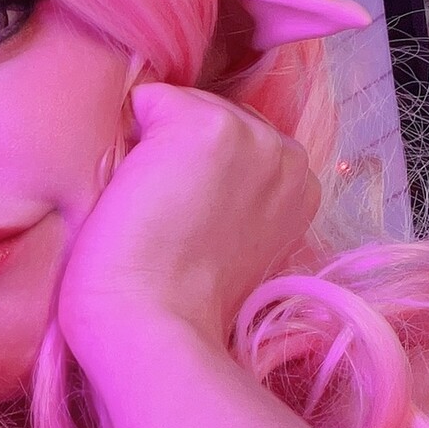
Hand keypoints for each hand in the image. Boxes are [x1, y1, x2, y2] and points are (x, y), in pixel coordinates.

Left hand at [57, 82, 321, 368]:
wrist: (155, 326)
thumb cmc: (180, 305)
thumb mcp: (236, 246)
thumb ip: (236, 199)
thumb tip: (195, 166)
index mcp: (302, 188)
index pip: (241, 144)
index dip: (203, 176)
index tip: (193, 228)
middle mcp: (287, 154)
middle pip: (214, 114)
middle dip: (183, 154)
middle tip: (171, 224)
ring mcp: (252, 136)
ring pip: (181, 105)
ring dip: (155, 147)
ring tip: (153, 212)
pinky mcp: (207, 126)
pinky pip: (148, 101)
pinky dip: (127, 137)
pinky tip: (135, 194)